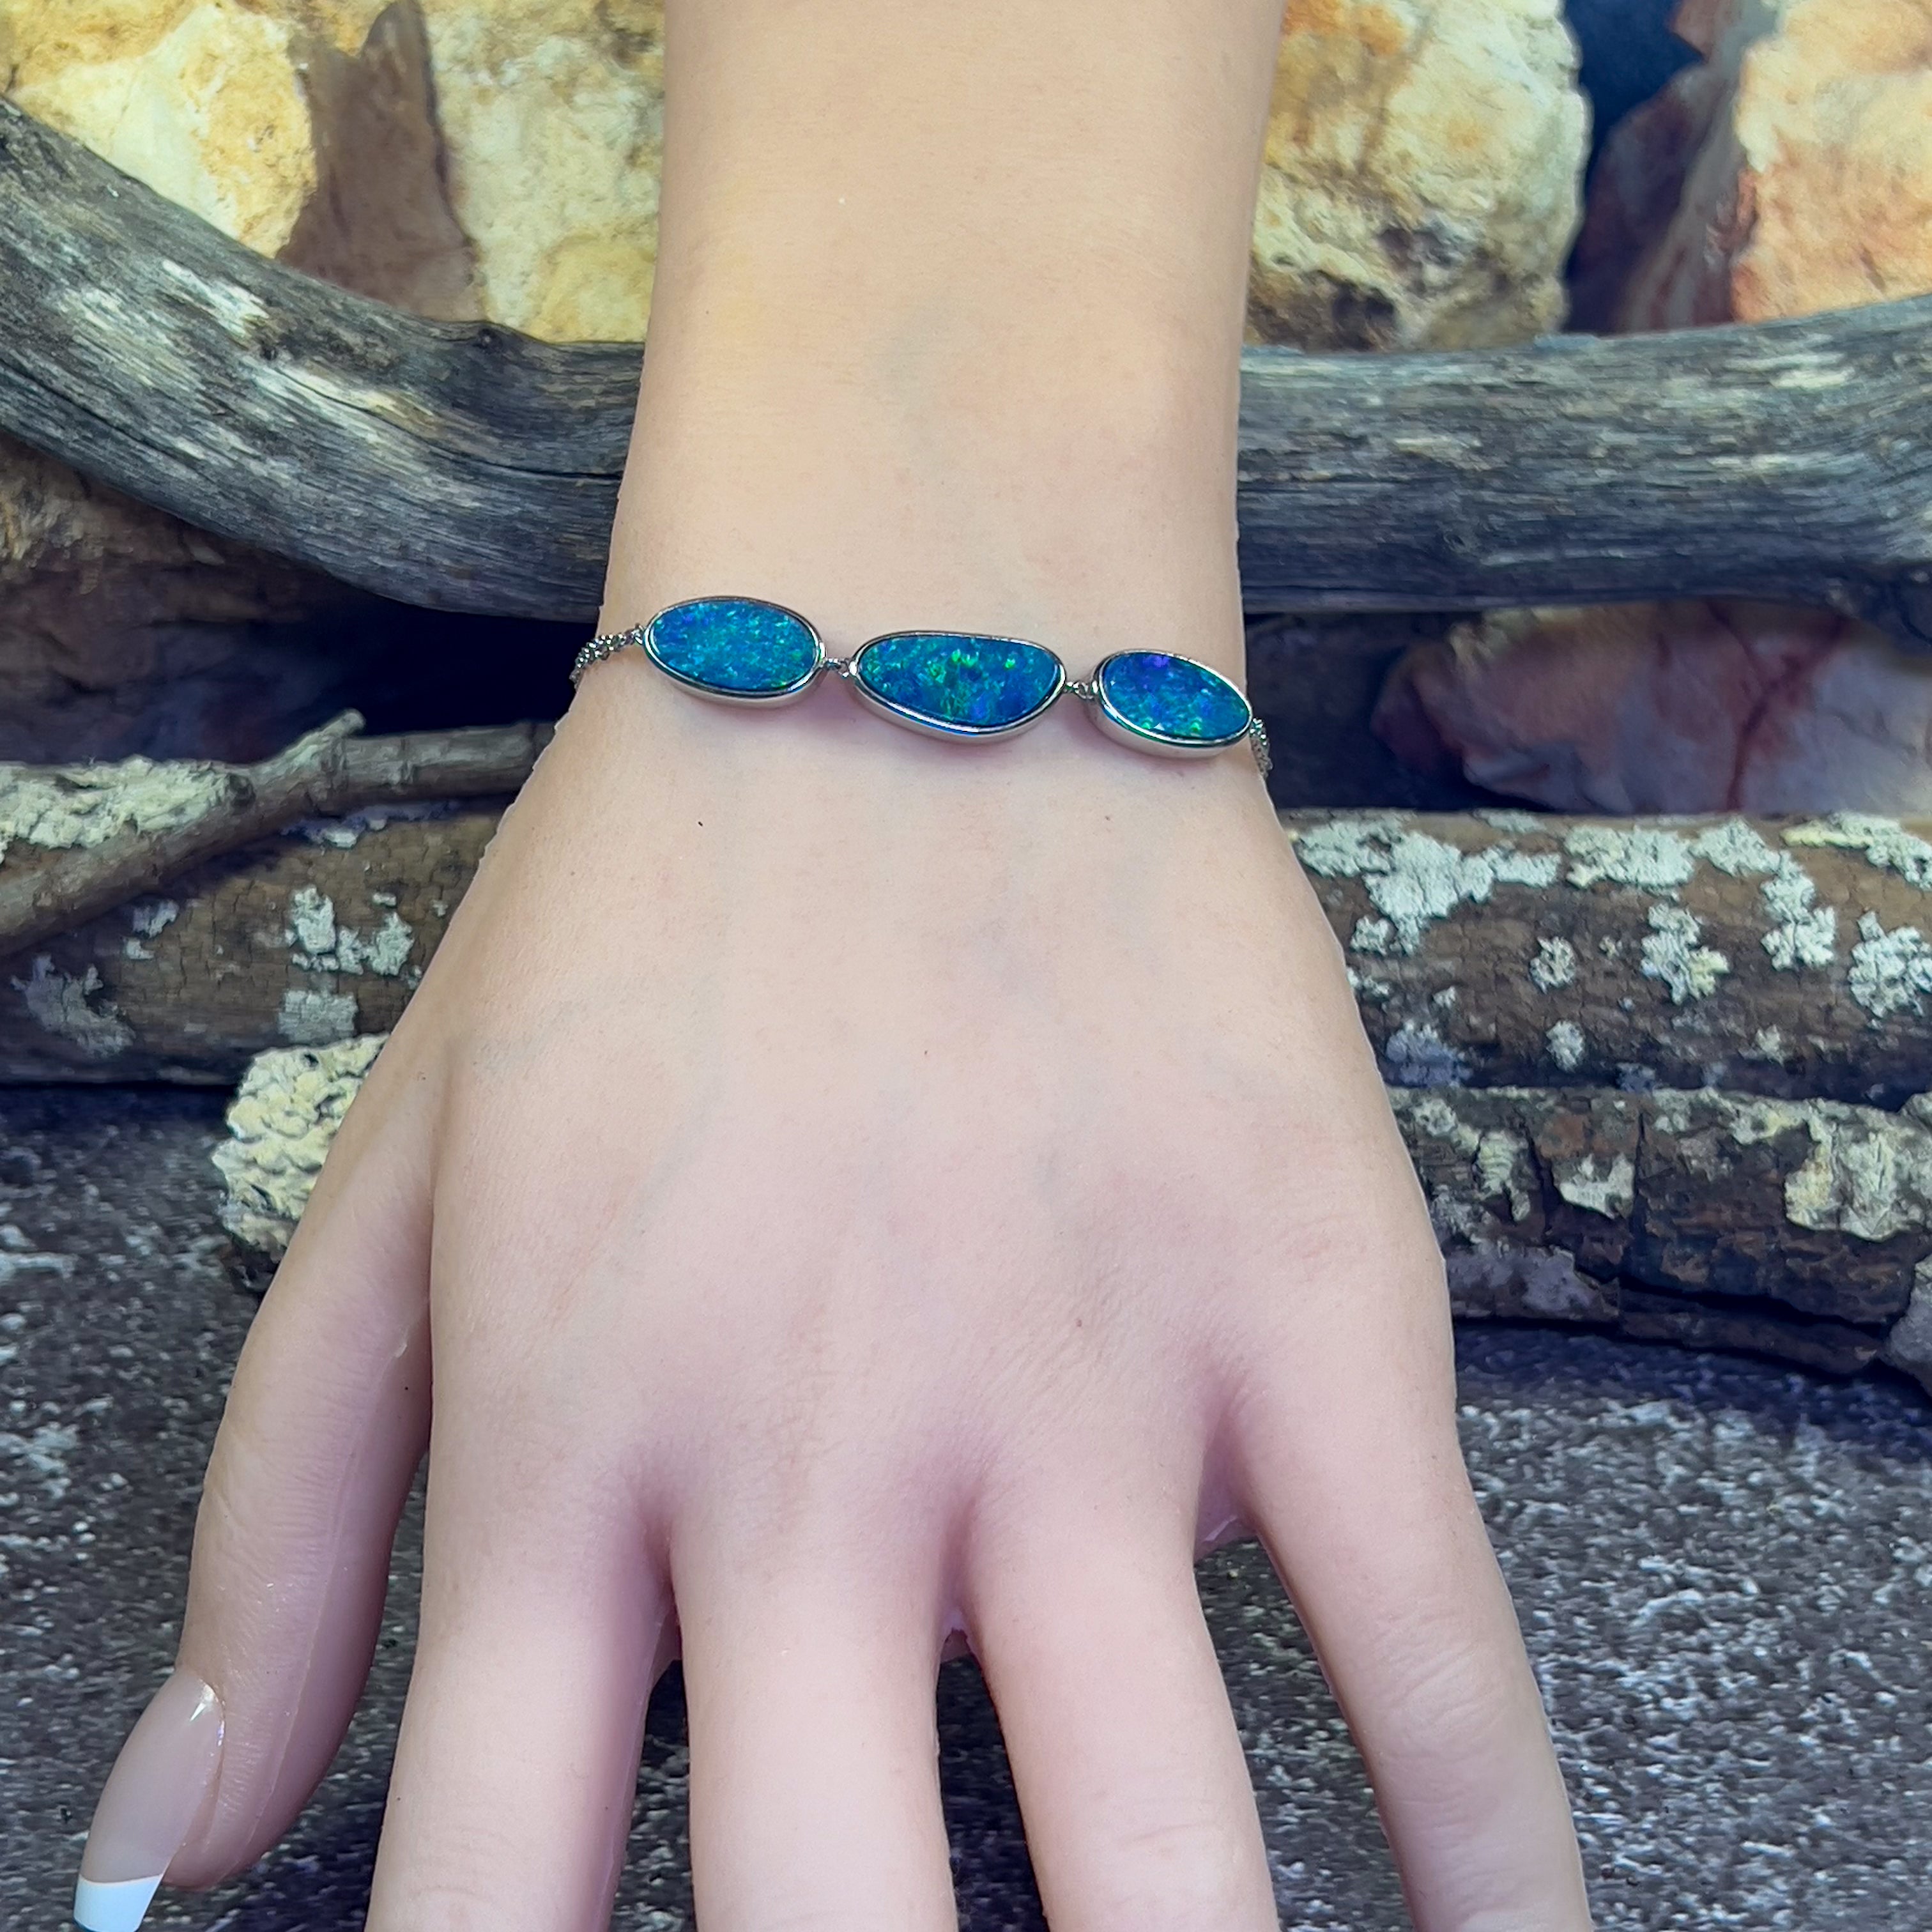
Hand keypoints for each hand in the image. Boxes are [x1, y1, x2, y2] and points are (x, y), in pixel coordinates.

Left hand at [75, 654, 1589, 1929]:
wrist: (915, 645)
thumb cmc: (640, 914)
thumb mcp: (402, 1184)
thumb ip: (279, 1526)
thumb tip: (158, 1850)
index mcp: (572, 1450)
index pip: (488, 1910)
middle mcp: (819, 1468)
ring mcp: (1089, 1393)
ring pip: (1158, 1868)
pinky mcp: (1307, 1306)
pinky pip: (1425, 1645)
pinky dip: (1491, 1847)